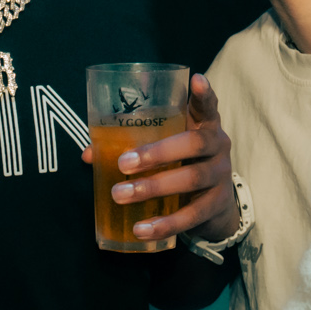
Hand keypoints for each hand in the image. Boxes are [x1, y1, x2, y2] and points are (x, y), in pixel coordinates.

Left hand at [78, 72, 239, 241]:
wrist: (214, 207)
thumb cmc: (181, 166)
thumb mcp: (165, 151)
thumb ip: (132, 146)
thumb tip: (89, 154)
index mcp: (204, 127)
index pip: (207, 107)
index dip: (204, 94)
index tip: (196, 81)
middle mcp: (218, 147)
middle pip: (194, 144)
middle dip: (157, 153)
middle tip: (124, 163)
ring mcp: (220, 177)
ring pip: (190, 180)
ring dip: (153, 187)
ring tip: (121, 195)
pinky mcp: (216, 206)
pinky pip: (190, 216)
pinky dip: (164, 224)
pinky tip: (141, 229)